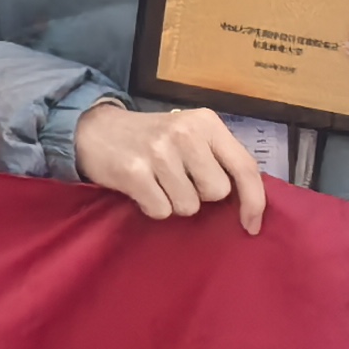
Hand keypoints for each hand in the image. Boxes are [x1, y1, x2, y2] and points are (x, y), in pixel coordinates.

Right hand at [73, 101, 266, 233]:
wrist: (95, 129)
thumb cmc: (150, 138)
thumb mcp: (189, 134)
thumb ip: (218, 158)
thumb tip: (249, 202)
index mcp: (206, 122)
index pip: (245, 166)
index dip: (254, 200)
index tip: (252, 225)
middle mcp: (185, 133)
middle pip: (217, 192)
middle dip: (200, 194)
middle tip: (178, 179)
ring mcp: (159, 152)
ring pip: (189, 206)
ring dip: (174, 202)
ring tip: (158, 182)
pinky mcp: (134, 172)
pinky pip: (161, 211)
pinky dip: (153, 207)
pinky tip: (142, 189)